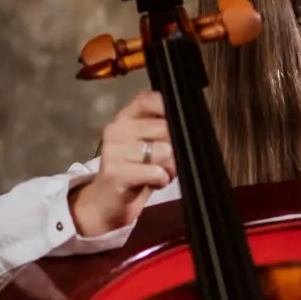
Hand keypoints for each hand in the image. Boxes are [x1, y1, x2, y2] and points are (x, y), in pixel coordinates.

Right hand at [68, 90, 174, 236]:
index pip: (148, 99)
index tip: (180, 125)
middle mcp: (116, 129)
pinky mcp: (115, 173)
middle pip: (165, 128)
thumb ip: (165, 129)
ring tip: (160, 172)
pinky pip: (155, 172)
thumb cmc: (136, 169)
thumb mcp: (150, 144)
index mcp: (125, 117)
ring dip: (170, 166)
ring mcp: (113, 151)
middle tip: (168, 161)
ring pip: (164, 151)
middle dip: (176, 148)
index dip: (170, 109)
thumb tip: (193, 124)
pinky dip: (162, 180)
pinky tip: (153, 182)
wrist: (107, 200)